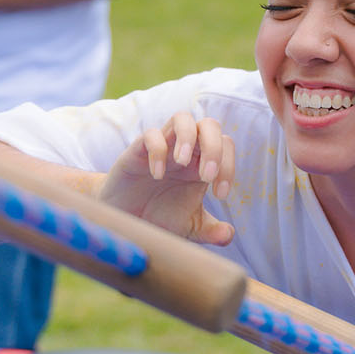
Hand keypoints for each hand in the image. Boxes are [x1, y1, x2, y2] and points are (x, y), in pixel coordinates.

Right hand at [98, 112, 235, 245]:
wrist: (125, 221)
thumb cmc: (160, 217)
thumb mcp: (189, 227)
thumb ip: (210, 230)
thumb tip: (228, 235)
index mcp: (202, 163)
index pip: (226, 145)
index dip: (229, 166)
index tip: (220, 195)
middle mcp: (186, 150)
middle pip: (210, 125)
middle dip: (214, 147)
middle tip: (207, 176)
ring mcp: (163, 147)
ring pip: (182, 118)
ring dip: (188, 137)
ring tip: (182, 163)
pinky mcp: (137, 151)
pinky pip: (150, 134)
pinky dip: (157, 150)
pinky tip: (157, 175)